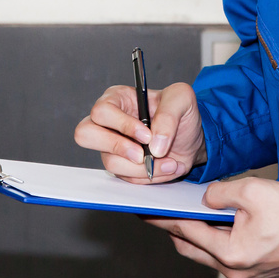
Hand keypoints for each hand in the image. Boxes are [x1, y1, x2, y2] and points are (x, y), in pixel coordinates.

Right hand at [74, 81, 206, 182]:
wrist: (193, 139)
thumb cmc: (182, 113)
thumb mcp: (182, 99)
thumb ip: (169, 115)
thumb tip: (154, 144)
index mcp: (117, 99)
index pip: (102, 111)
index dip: (122, 125)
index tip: (146, 135)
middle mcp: (109, 123)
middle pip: (86, 134)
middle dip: (116, 147)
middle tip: (142, 154)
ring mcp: (112, 147)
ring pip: (110, 162)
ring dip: (142, 168)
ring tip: (169, 162)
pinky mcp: (122, 166)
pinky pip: (127, 178)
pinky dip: (149, 177)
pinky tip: (167, 167)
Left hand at [144, 176, 278, 277]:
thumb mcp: (253, 190)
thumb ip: (220, 192)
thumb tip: (205, 198)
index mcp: (230, 253)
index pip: (185, 232)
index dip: (162, 218)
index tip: (144, 210)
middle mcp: (234, 270)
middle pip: (191, 248)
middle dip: (172, 229)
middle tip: (156, 211)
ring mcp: (246, 274)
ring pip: (208, 253)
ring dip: (195, 234)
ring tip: (182, 212)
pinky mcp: (257, 271)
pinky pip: (226, 255)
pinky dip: (215, 238)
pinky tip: (214, 220)